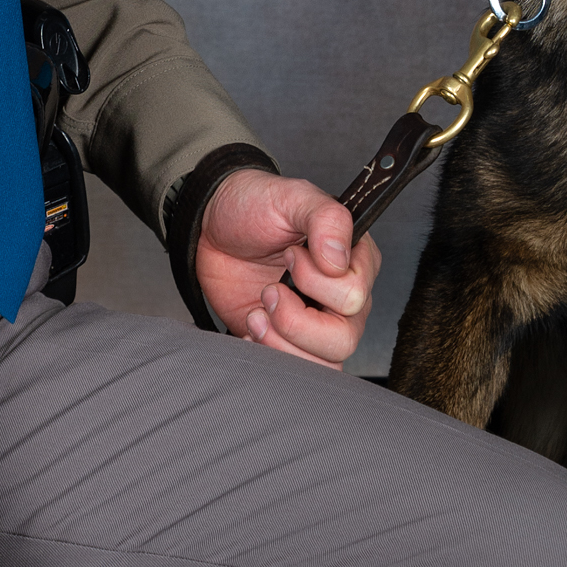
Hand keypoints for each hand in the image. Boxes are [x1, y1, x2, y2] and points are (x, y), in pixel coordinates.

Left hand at [195, 168, 379, 366]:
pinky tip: (252, 327)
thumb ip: (325, 217)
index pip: (355, 296)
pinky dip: (267, 355)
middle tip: (269, 291)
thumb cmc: (254, 205)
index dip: (316, 282)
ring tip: (257, 312)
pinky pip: (295, 371)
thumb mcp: (291, 195)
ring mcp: (316, 323)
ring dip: (280, 342)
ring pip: (322, 365)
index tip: (290, 255)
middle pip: (343, 340)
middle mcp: (342, 298)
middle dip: (295, 320)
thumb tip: (339, 259)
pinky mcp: (289, 341)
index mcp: (353, 260)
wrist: (211, 226)